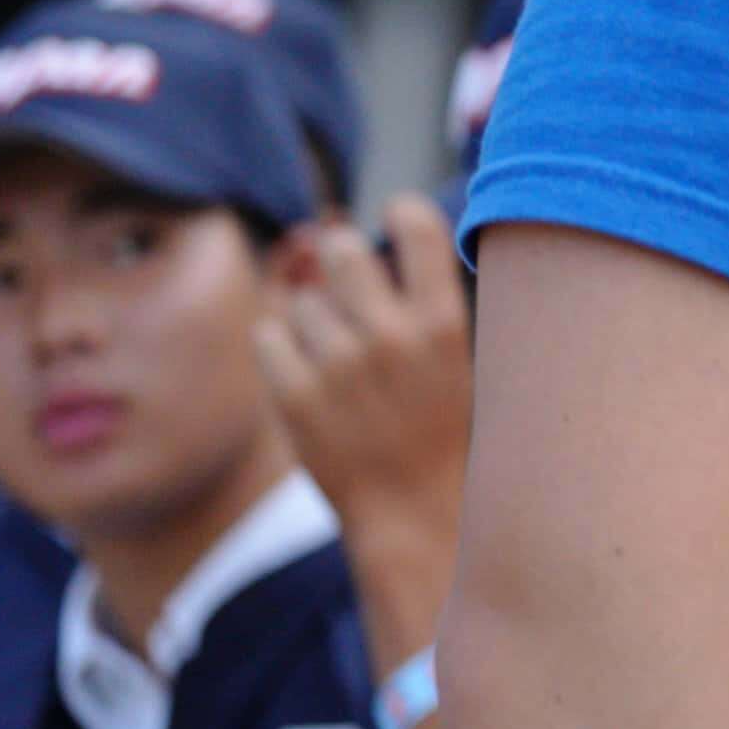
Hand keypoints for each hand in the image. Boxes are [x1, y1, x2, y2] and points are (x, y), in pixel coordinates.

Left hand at [257, 193, 472, 562]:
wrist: (415, 514)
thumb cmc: (442, 430)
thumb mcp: (460, 361)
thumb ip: (420, 302)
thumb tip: (361, 234)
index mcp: (445, 323)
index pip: (416, 223)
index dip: (400, 213)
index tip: (395, 219)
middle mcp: (390, 336)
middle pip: (341, 249)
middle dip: (341, 259)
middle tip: (351, 290)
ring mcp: (338, 366)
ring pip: (303, 300)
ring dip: (316, 320)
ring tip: (341, 361)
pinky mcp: (293, 396)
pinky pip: (269, 334)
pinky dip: (283, 347)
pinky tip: (309, 373)